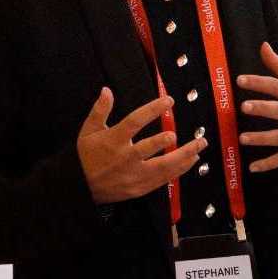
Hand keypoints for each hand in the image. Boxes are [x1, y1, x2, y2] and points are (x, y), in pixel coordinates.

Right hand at [76, 87, 206, 204]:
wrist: (78, 187)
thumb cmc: (85, 156)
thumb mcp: (88, 131)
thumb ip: (100, 110)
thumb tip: (107, 90)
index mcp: (113, 140)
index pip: (135, 122)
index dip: (152, 110)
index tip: (169, 101)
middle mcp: (124, 158)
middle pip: (151, 149)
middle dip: (173, 141)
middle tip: (194, 136)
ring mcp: (132, 175)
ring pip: (162, 168)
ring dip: (184, 158)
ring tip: (200, 148)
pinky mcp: (138, 188)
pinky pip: (161, 180)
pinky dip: (178, 171)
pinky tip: (190, 162)